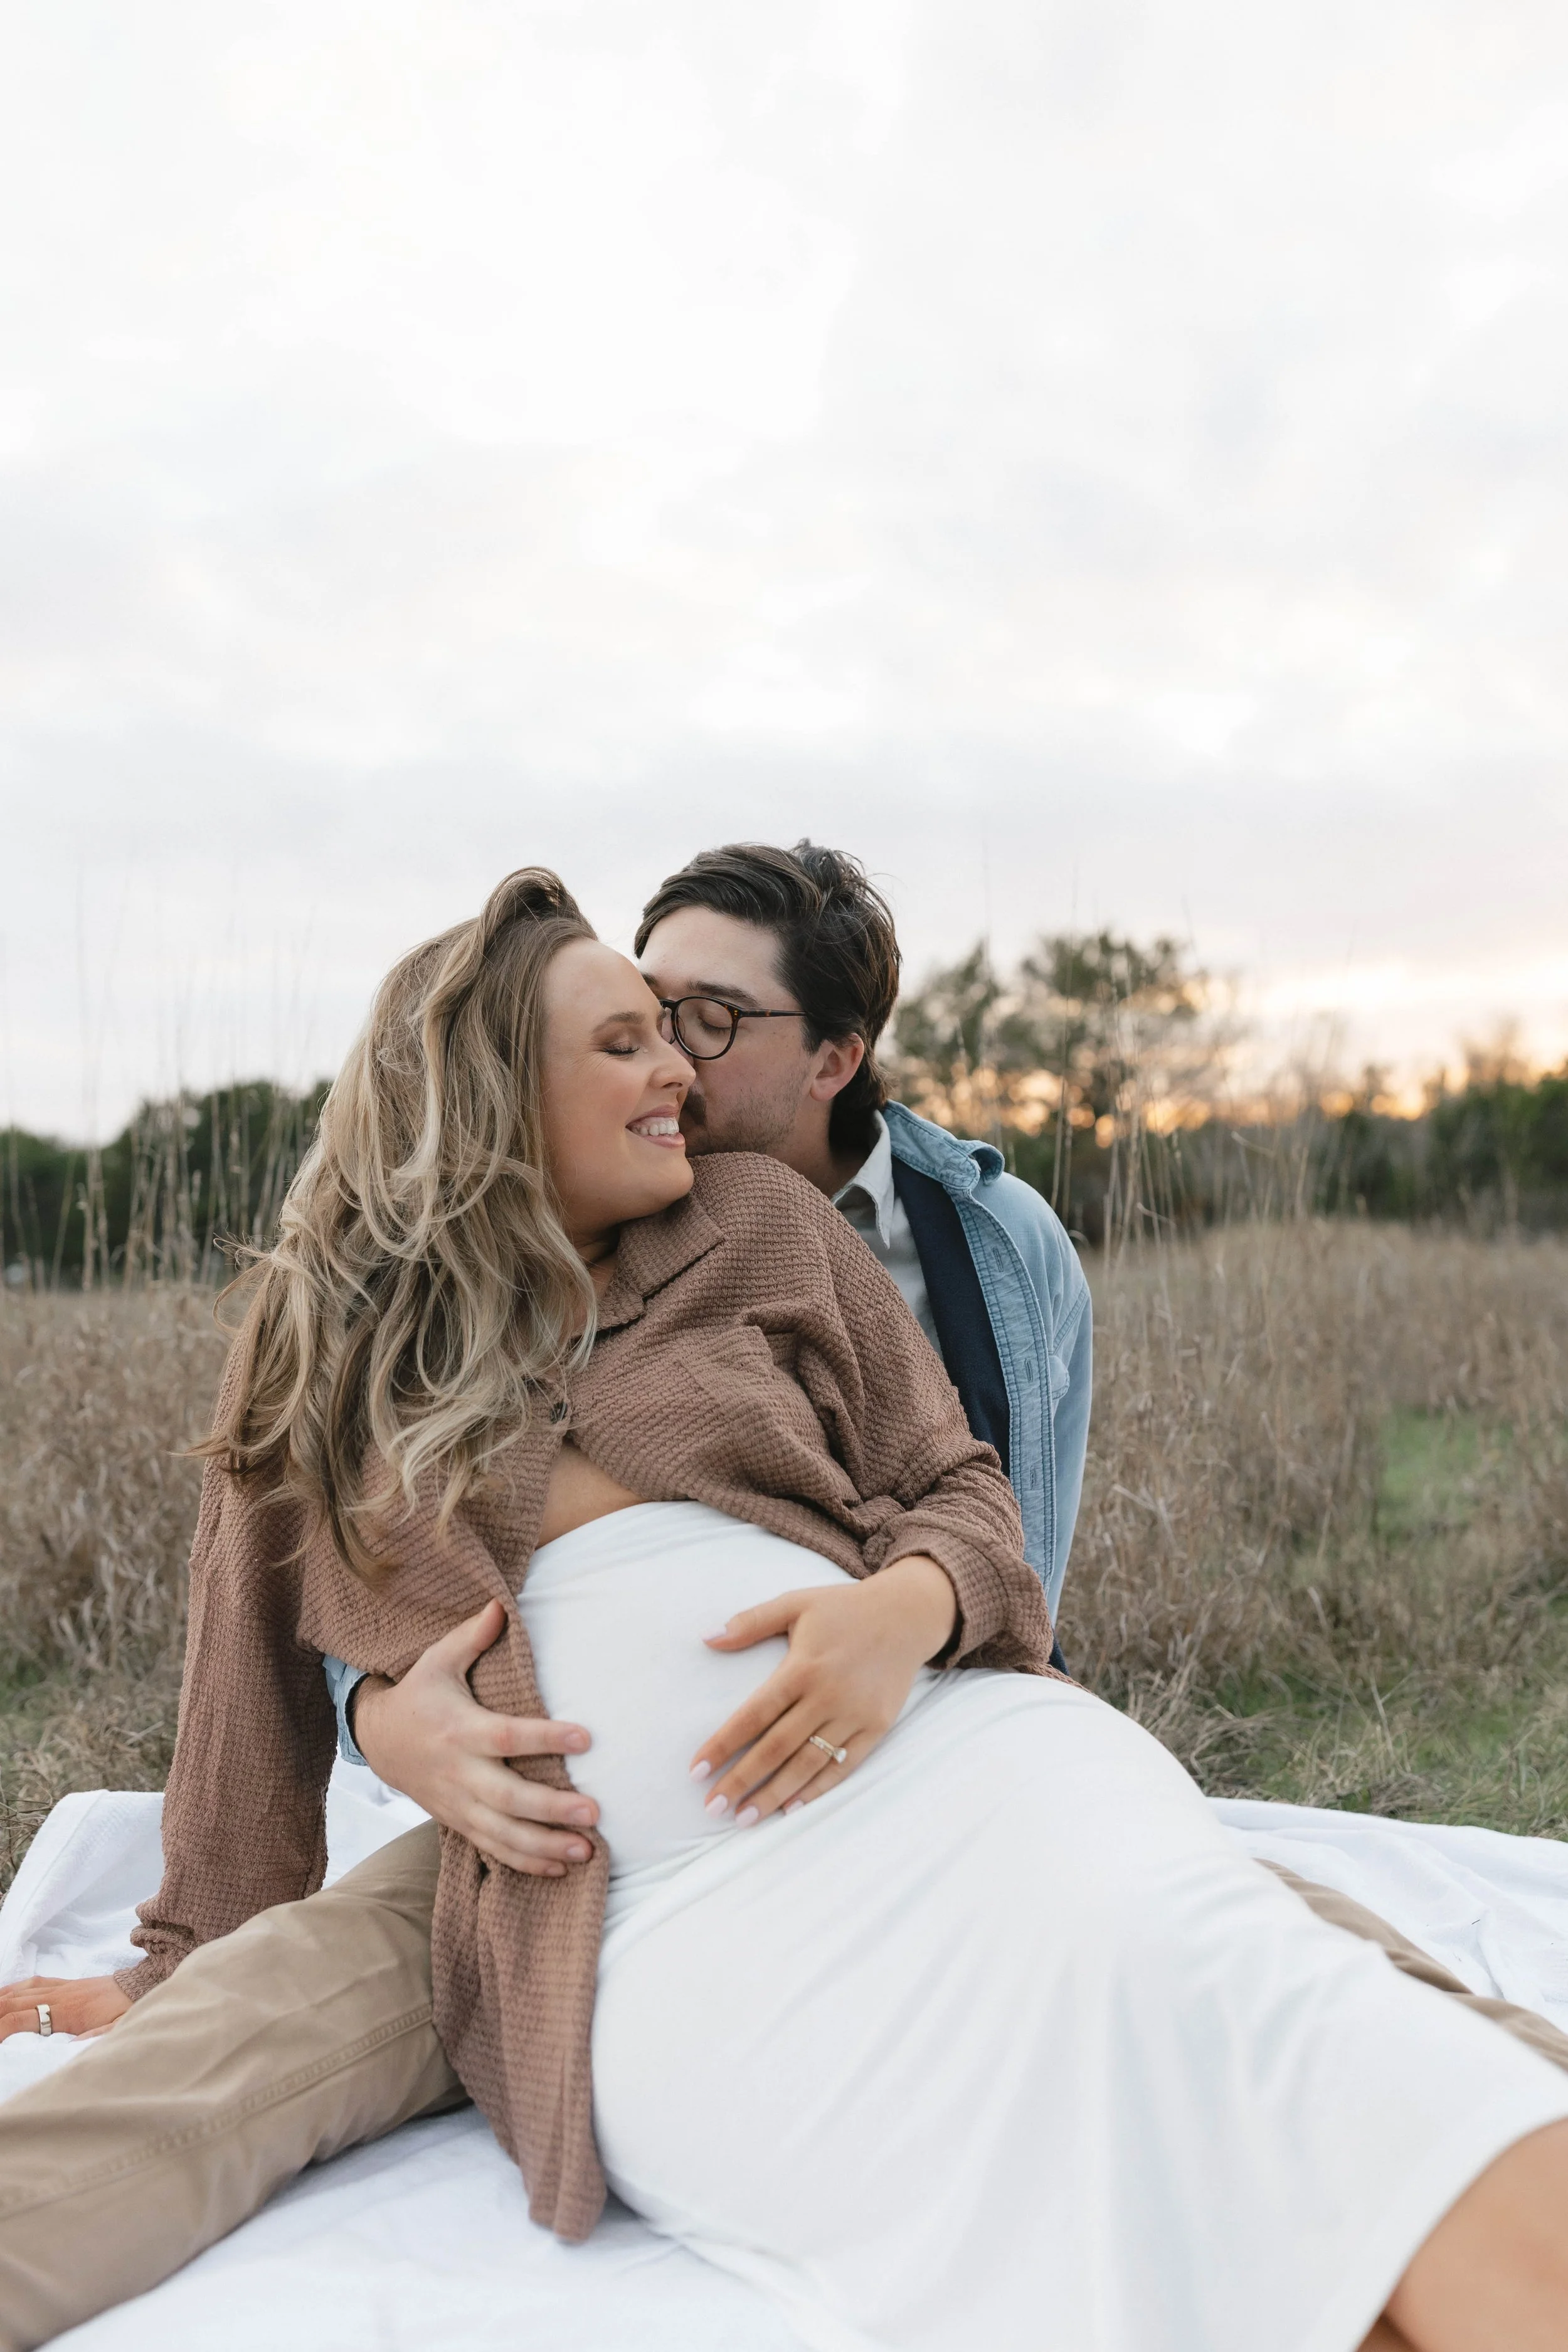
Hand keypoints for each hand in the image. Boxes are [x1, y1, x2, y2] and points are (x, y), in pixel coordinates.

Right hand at [0, 1973, 129, 2041]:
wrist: (141, 1986)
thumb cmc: (127, 2011)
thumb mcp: (117, 2029)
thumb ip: (96, 2039)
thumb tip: (72, 2046)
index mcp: (66, 2011)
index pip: (21, 2017)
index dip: (0, 2029)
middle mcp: (58, 1995)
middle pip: (13, 2002)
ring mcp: (60, 1987)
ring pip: (19, 1991)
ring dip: (0, 2001)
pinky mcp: (64, 1983)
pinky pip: (32, 1983)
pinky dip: (13, 1988)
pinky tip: (4, 1994)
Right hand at [353, 1600, 599, 1875]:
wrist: (378, 1740)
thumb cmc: (419, 1694)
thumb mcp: (437, 1660)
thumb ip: (471, 1637)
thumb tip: (500, 1604)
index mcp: (460, 1729)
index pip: (507, 1737)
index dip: (545, 1738)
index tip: (586, 1738)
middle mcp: (460, 1772)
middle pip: (508, 1797)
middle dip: (551, 1808)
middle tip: (594, 1811)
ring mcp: (458, 1803)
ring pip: (503, 1833)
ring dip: (545, 1845)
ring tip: (585, 1850)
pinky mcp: (458, 1822)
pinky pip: (492, 1848)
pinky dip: (524, 1862)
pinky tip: (559, 1867)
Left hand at [690, 1553, 956, 1825]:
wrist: (907, 1615)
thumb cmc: (844, 1609)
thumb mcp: (795, 1604)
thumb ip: (750, 1622)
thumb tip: (706, 1638)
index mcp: (802, 1667)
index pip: (754, 1715)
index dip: (723, 1744)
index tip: (696, 1770)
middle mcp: (827, 1695)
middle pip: (776, 1748)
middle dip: (741, 1780)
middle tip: (712, 1807)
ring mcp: (854, 1714)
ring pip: (807, 1764)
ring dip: (774, 1794)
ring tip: (744, 1818)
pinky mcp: (877, 1727)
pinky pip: (844, 1766)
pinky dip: (818, 1789)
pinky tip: (792, 1808)